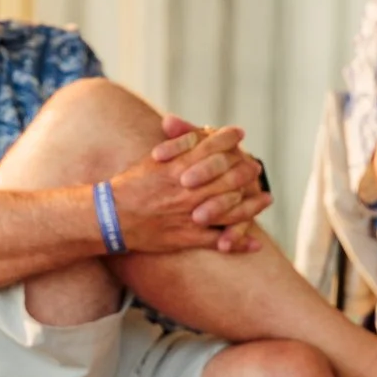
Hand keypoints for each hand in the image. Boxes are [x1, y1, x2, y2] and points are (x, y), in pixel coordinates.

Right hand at [99, 122, 262, 254]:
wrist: (111, 216)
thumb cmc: (130, 185)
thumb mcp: (153, 160)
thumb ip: (177, 146)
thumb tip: (199, 133)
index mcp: (179, 167)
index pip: (212, 146)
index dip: (228, 138)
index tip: (239, 134)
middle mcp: (189, 189)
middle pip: (229, 177)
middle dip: (246, 169)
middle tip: (255, 167)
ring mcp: (191, 214)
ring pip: (232, 208)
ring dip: (253, 204)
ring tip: (265, 199)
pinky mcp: (188, 237)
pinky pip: (219, 240)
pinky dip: (239, 243)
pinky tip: (254, 244)